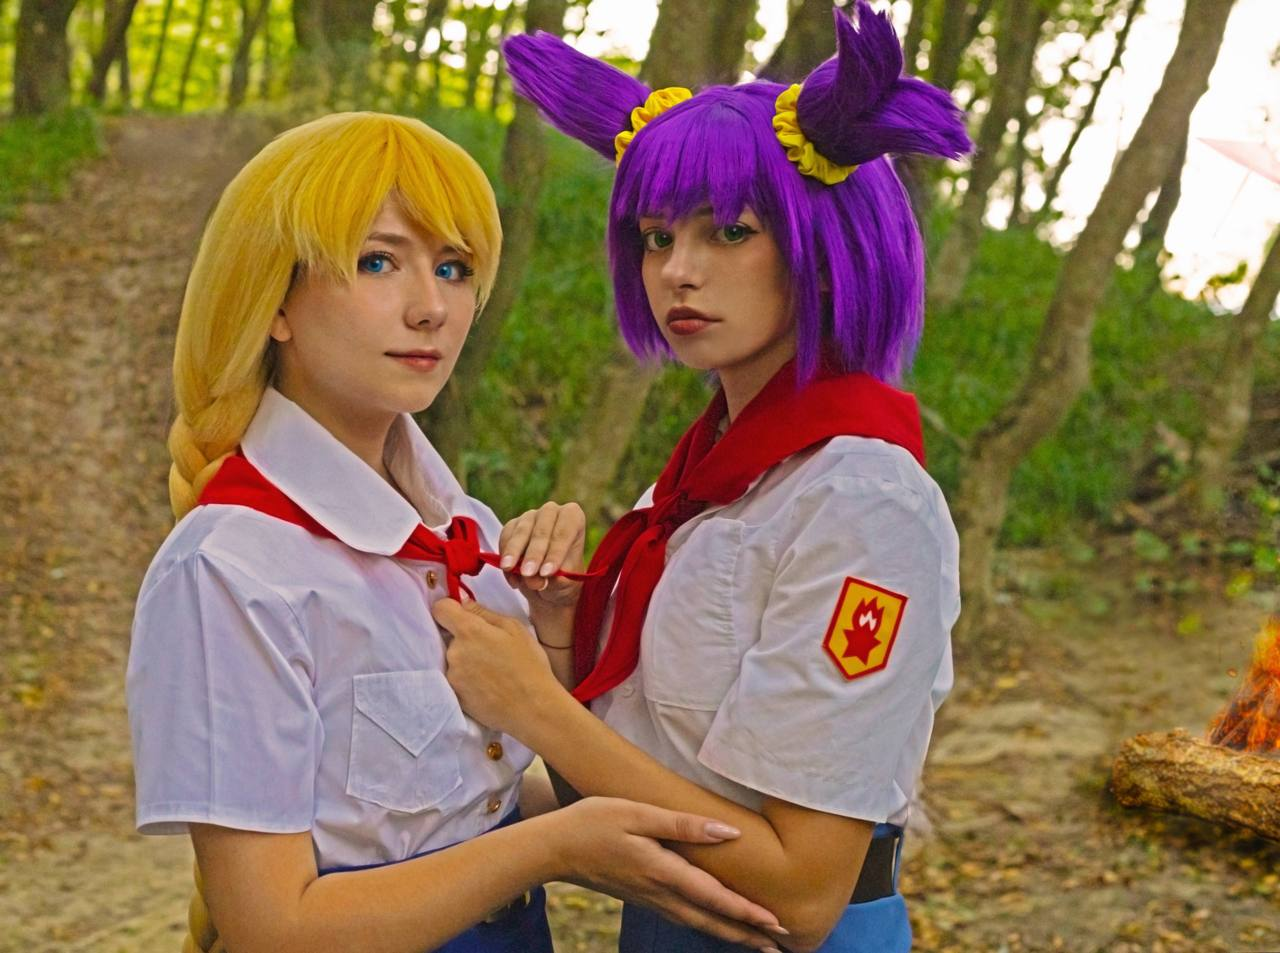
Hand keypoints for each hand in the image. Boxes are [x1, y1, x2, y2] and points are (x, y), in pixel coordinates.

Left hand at [432, 597, 561, 735]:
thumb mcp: (515, 629)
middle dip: (466, 639)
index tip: (462, 616)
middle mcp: (454, 652)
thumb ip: (485, 613)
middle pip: (450, 637)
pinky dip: (469, 680)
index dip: (450, 609)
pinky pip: (457, 679)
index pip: (441, 609)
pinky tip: (489, 685)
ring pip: (454, 659)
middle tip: (491, 650)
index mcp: (469, 631)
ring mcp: (453, 676)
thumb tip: (464, 603)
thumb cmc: (529, 665)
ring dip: (467, 661)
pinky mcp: (455, 695)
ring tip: (492, 671)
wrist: (533, 708)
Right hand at [498, 501, 585, 609]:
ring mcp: (530, 516)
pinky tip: (510, 575)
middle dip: (534, 554)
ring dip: (515, 552)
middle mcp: (552, 512)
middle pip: (542, 531)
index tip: (547, 572)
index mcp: (574, 518)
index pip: (565, 532)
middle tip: (528, 574)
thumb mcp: (566, 583)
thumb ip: (555, 580)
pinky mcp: (512, 525)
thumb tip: (537, 580)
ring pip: (521, 532)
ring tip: (511, 570)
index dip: (556, 552)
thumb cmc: (562, 578)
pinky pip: (506, 537)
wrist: (546, 583)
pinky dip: (505, 556)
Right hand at [552, 797, 787, 951]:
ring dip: (729, 934)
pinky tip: (715, 924)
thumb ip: (682, 824)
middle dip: (746, 934)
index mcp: (662, 871)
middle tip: (779, 946)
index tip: (775, 924)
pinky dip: (707, 925)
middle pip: (710, 920)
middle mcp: (659, 892)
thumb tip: (726, 831)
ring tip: (757, 942)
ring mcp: (649, 898)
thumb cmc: (594, 821)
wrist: (554, 848)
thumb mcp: (637, 812)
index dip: (746, 912)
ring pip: (697, 923)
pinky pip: (682, 917)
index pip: (713, 897)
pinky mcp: (642, 897)